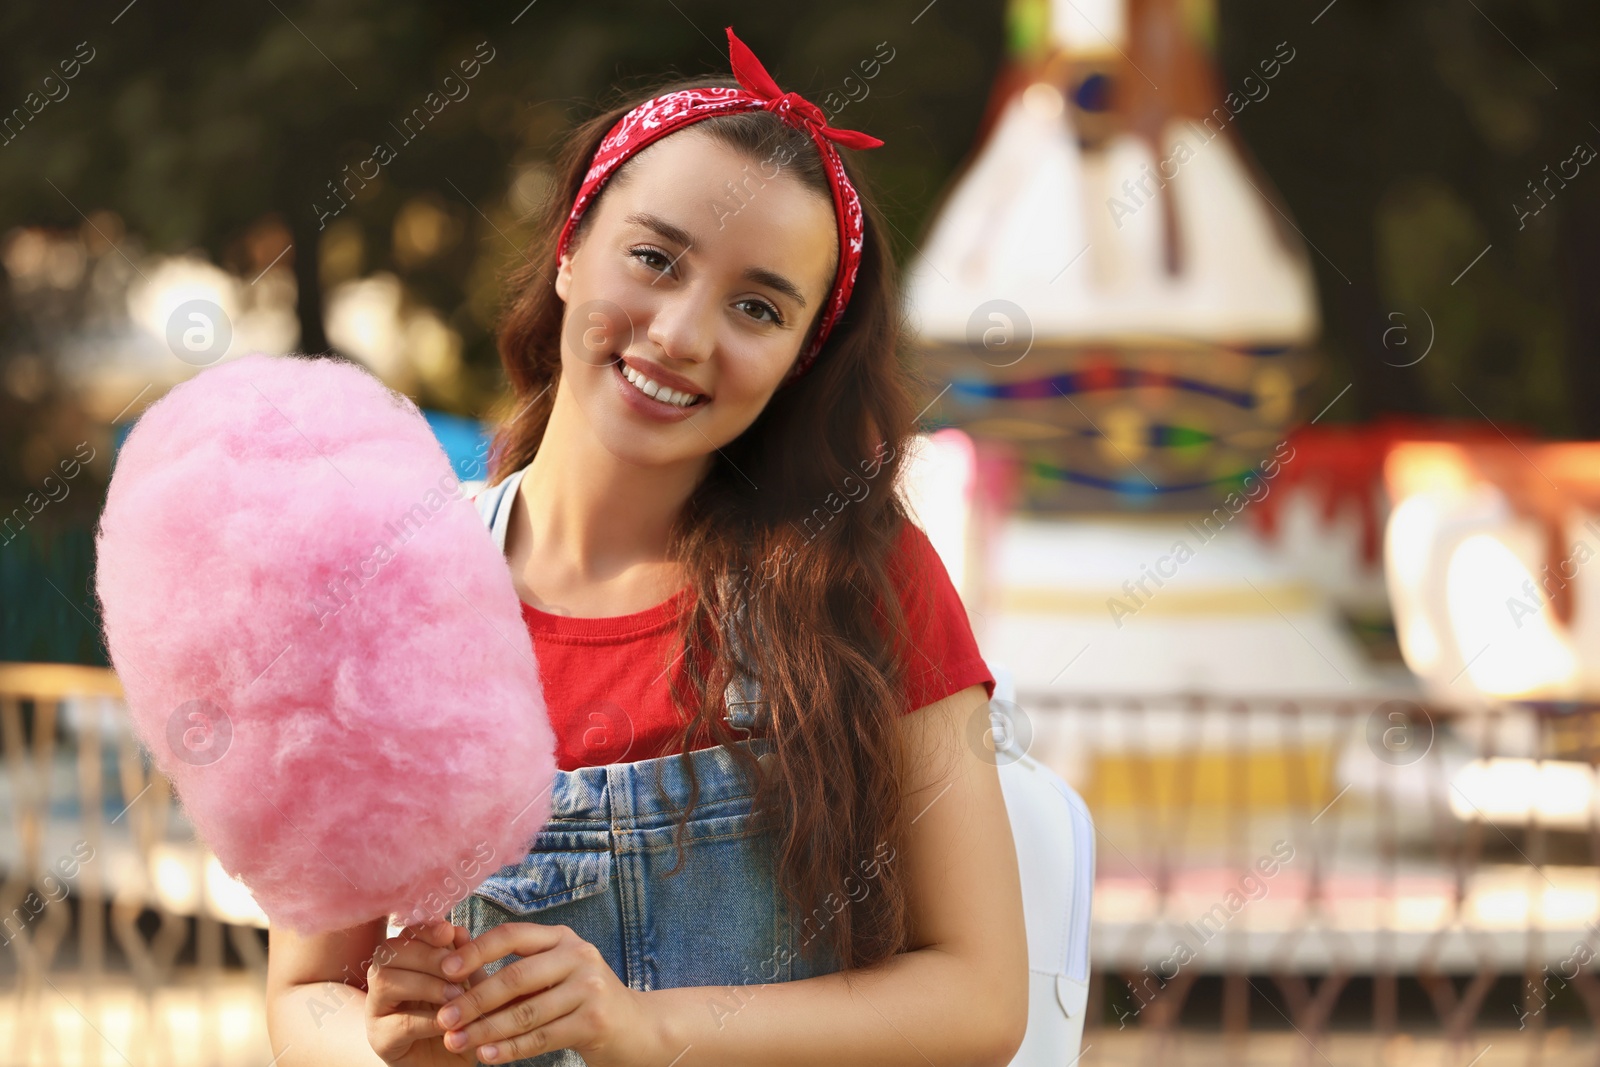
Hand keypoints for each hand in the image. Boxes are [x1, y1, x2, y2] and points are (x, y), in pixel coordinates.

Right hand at [365, 920, 489, 1065]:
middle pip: (390, 953)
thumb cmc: (458, 1015)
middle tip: (458, 970)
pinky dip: (428, 1019)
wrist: (448, 1061)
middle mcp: (382, 980)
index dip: (425, 930)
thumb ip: (463, 959)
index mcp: (402, 960)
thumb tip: (459, 932)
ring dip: (426, 985)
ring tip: (456, 995)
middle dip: (427, 956)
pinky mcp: (380, 1039)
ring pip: (387, 982)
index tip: (449, 932)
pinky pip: (400, 1023)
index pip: (405, 934)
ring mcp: (376, 1010)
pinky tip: (449, 1021)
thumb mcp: (467, 983)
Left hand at [435, 922, 664, 1066]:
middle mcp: (578, 955)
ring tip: (456, 1042)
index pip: (512, 935)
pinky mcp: (594, 1020)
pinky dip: (510, 1049)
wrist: (634, 1027)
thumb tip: (454, 973)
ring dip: (486, 1030)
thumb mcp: (552, 975)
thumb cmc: (579, 999)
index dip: (476, 950)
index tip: (444, 970)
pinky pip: (542, 1037)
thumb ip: (513, 973)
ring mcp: (589, 987)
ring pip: (526, 1012)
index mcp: (561, 938)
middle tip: (444, 1019)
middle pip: (516, 976)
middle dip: (474, 1000)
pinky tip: (487, 1056)